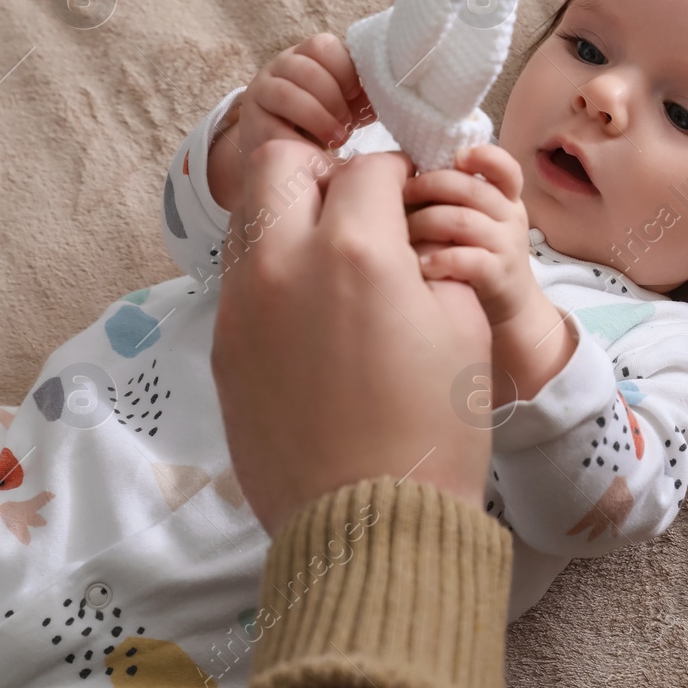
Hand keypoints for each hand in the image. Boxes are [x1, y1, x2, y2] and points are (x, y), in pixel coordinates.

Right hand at [210, 33, 375, 211]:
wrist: (286, 146)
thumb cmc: (326, 119)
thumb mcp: (349, 102)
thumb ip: (367, 91)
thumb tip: (398, 91)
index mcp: (308, 54)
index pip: (324, 46)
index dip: (346, 71)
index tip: (357, 96)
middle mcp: (281, 66)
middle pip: (305, 68)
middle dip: (333, 99)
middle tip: (348, 124)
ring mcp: (262, 91)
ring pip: (286, 92)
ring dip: (318, 117)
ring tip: (337, 138)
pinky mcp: (252, 121)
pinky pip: (272, 125)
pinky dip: (300, 139)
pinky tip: (315, 150)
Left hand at [210, 143, 492, 532]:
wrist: (370, 523)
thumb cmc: (433, 425)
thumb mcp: (462, 321)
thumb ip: (428, 253)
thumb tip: (404, 233)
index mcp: (355, 250)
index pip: (368, 168)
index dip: (398, 172)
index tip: (411, 192)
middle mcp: (283, 264)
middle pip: (280, 164)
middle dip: (323, 169)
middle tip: (357, 201)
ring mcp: (242, 306)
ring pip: (251, 219)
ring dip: (292, 216)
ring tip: (334, 257)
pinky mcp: (224, 348)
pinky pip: (244, 279)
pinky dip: (277, 271)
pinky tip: (315, 312)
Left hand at [403, 144, 534, 326]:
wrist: (508, 305)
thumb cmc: (478, 255)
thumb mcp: (474, 219)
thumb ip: (452, 195)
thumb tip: (401, 172)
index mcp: (505, 197)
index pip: (504, 168)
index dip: (483, 156)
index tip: (456, 158)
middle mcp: (510, 216)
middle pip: (471, 188)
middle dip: (428, 186)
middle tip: (400, 196)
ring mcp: (507, 245)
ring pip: (463, 220)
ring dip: (424, 224)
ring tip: (402, 235)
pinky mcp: (499, 275)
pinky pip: (467, 259)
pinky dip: (439, 259)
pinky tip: (420, 265)